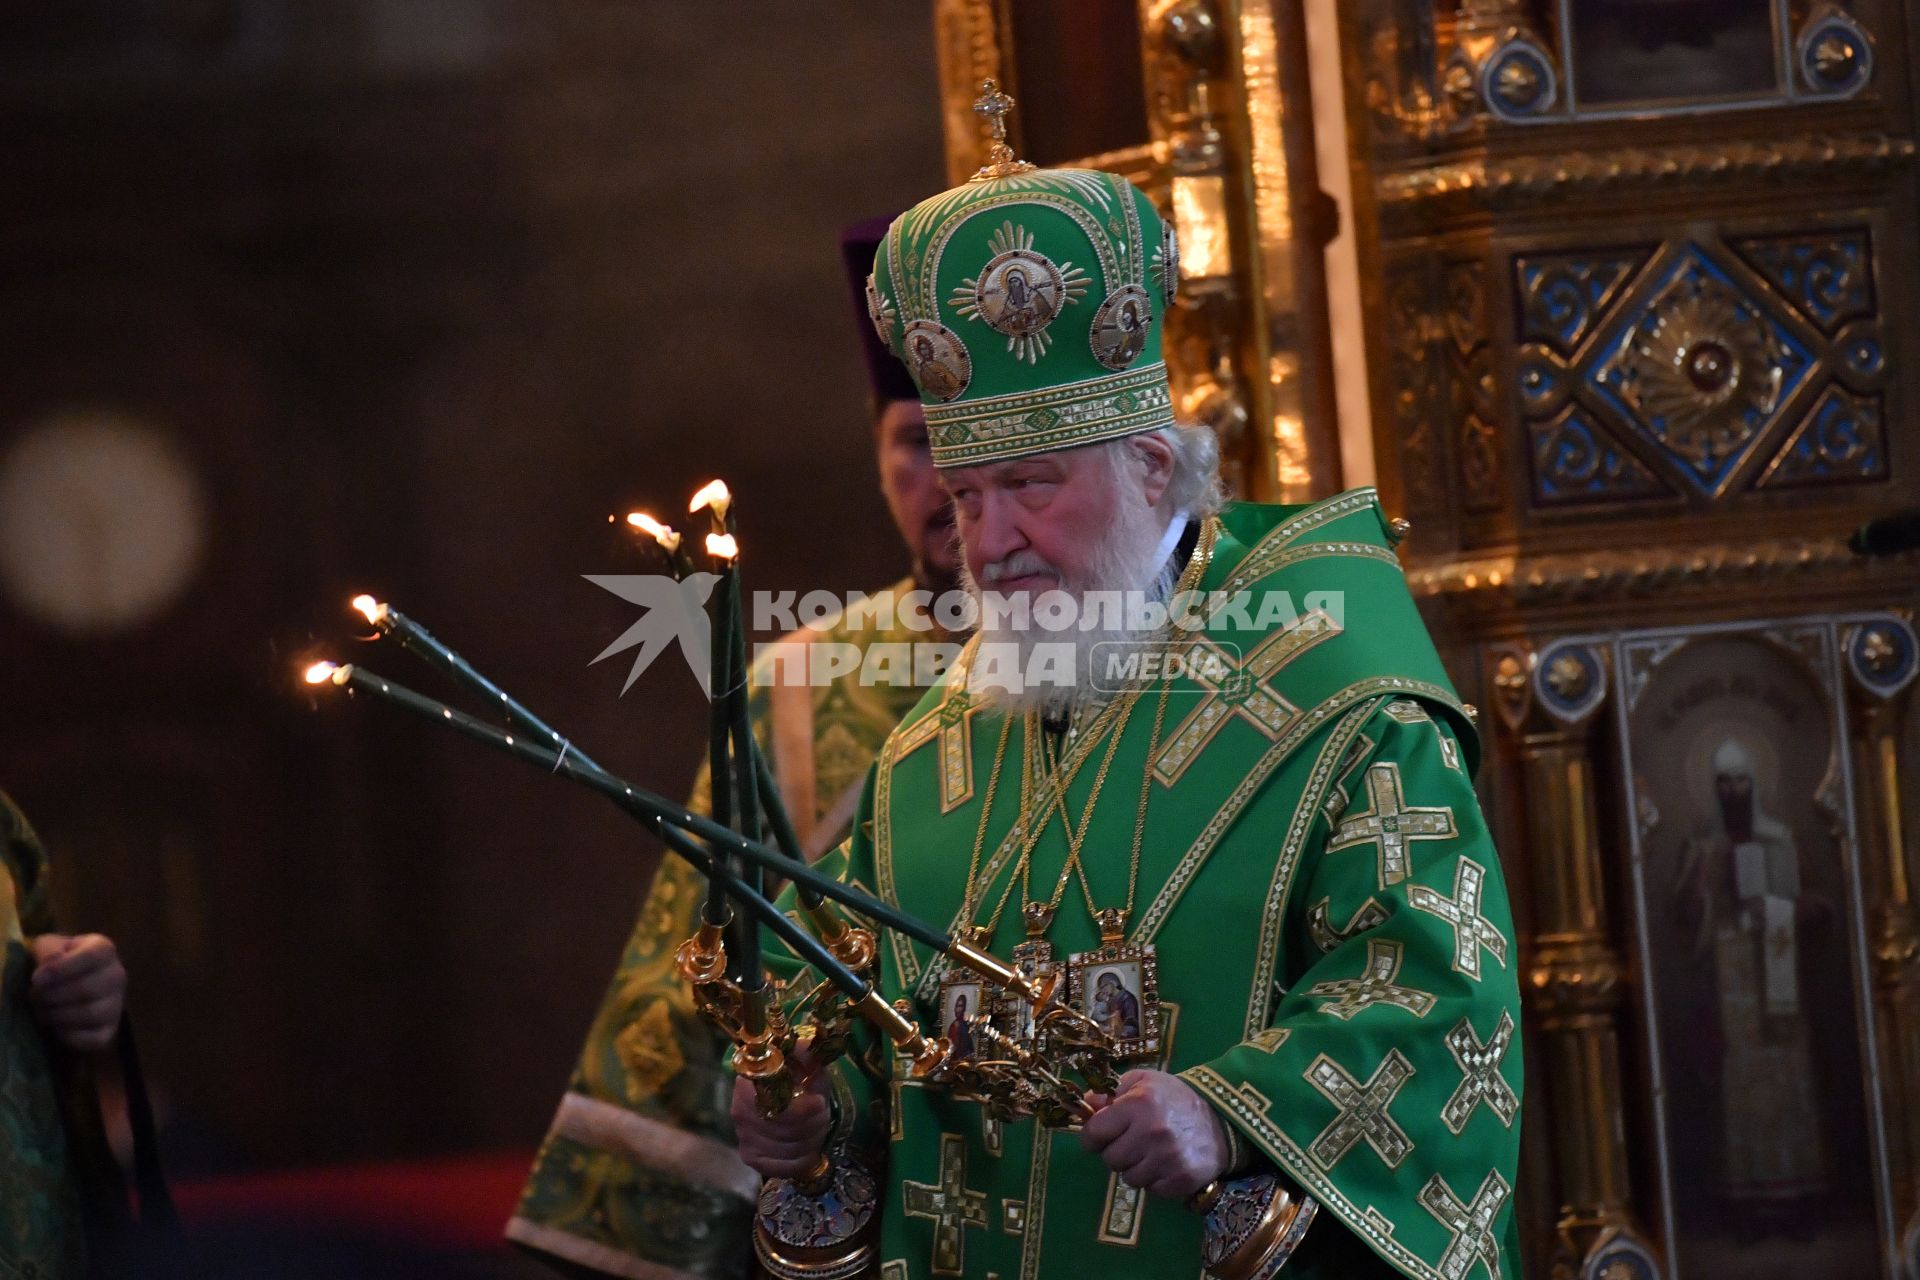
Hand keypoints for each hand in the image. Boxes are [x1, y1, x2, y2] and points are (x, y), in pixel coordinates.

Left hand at [28, 933, 126, 1052]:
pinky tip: (56, 1027)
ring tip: (42, 1012)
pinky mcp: (110, 1030)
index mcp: (104, 949)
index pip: (91, 957)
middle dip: (53, 996)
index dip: (61, 970)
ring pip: (91, 1014)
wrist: (69, 982)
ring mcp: (117, 1005)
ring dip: (58, 1016)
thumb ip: (48, 950)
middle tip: (34, 997)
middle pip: (87, 989)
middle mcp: (117, 976)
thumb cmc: (58, 962)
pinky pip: (94, 1039)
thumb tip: (46, 970)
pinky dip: (70, 1036)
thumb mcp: (50, 946)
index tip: (36, 980)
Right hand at [731, 1054, 831, 1178]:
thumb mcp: (805, 1061)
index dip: (800, 1111)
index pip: (772, 1108)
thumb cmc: (798, 1079)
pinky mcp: (751, 1158)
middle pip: (781, 1132)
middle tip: (824, 1114)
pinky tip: (809, 1148)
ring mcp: (743, 1137)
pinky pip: (780, 1168)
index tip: (820, 1103)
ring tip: (819, 1127)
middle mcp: (739, 1112)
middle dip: (811, 1125)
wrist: (788, 1098)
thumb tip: (808, 1049)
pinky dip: (801, 1161)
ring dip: (811, 1141)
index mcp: (748, 1084)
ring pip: (785, 1150)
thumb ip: (807, 1053)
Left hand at [1079, 1069, 1230, 1199]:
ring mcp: (1168, 1159)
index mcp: (1138, 1104)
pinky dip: (1155, 1181)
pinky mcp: (1181, 1180)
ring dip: (1136, 1168)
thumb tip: (1086, 1102)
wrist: (1222, 1119)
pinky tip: (1166, 1164)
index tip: (1100, 1136)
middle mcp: (1151, 1132)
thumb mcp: (1144, 1082)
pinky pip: (1151, 1190)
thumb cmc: (1175, 1098)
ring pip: (1129, 1179)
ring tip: (1152, 1153)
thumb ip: (1111, 1091)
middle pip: (1110, 1160)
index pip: (1094, 1133)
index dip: (1093, 1136)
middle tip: (1133, 1142)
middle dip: (1117, 1152)